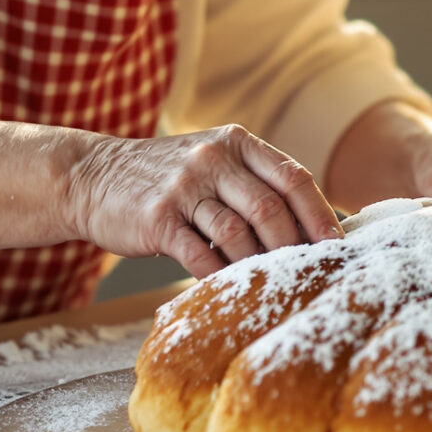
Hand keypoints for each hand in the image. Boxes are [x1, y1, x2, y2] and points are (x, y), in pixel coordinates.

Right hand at [65, 125, 343, 278]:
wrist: (93, 177)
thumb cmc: (168, 179)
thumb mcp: (213, 161)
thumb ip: (255, 183)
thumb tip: (312, 227)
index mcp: (236, 143)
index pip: (293, 178)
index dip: (320, 215)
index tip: (338, 246)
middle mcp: (212, 158)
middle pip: (270, 209)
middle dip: (294, 247)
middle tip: (307, 275)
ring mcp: (183, 187)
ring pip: (237, 234)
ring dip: (257, 264)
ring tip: (269, 285)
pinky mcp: (157, 219)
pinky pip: (199, 255)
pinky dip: (219, 275)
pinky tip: (228, 288)